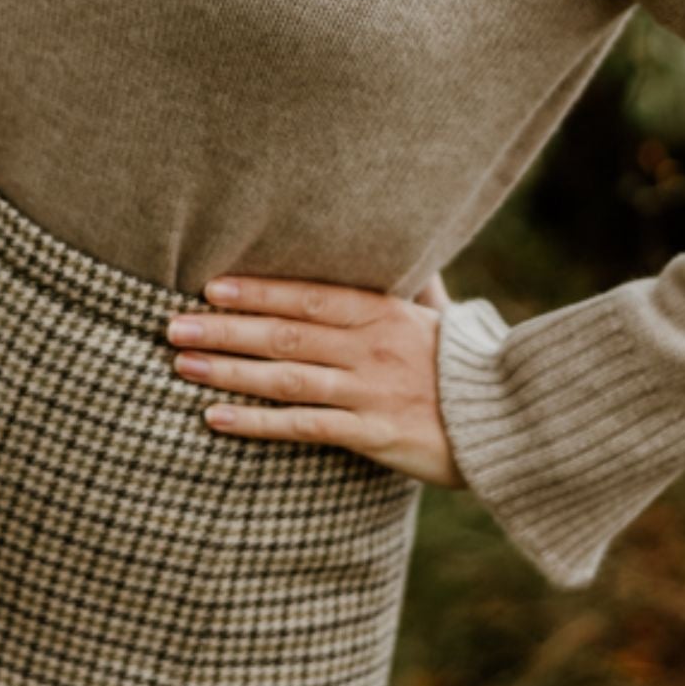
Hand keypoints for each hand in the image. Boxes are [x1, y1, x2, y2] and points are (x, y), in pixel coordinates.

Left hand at [165, 271, 468, 489]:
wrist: (512, 421)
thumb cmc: (465, 363)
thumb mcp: (438, 315)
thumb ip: (410, 285)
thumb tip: (405, 251)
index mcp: (384, 311)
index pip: (309, 293)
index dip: (259, 289)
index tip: (211, 284)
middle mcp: (372, 345)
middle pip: (287, 331)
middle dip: (226, 327)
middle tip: (173, 323)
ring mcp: (370, 390)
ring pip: (286, 376)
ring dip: (229, 370)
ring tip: (182, 363)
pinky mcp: (372, 433)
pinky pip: (305, 426)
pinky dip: (257, 422)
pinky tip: (217, 419)